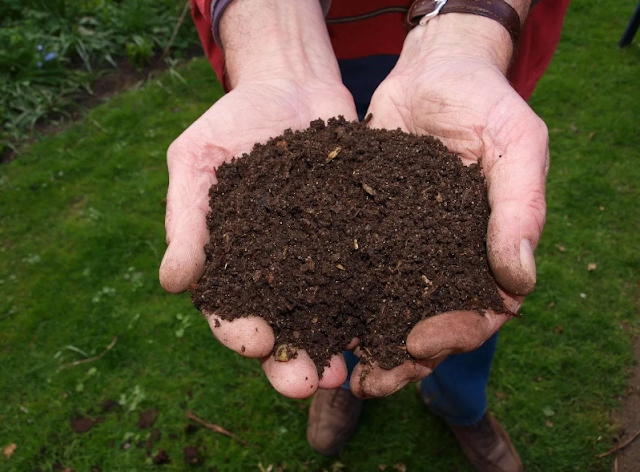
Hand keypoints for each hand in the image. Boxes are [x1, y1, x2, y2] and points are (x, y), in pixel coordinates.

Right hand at [159, 0, 356, 397]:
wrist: (291, 85)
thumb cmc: (233, 121)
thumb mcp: (197, 160)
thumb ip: (186, 218)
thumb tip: (172, 282)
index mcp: (231, 262)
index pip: (229, 310)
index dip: (239, 332)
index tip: (255, 342)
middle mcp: (277, 271)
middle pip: (282, 328)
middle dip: (291, 361)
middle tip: (308, 382)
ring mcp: (320, 258)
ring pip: (327, 316)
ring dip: (335, 347)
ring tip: (348, 370)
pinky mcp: (358, 239)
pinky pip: (367, 277)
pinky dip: (374, 304)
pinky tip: (388, 323)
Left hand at [350, 13, 547, 397]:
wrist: (432, 72)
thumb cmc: (484, 102)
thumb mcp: (515, 144)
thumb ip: (521, 207)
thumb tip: (520, 281)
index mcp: (486, 252)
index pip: (479, 312)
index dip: (453, 335)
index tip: (419, 344)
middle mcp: (443, 260)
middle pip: (426, 325)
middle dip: (400, 358)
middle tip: (367, 382)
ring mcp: (403, 248)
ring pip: (384, 308)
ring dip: (361, 341)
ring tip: (333, 366)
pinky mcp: (364, 231)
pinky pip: (349, 271)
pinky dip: (332, 297)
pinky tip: (308, 316)